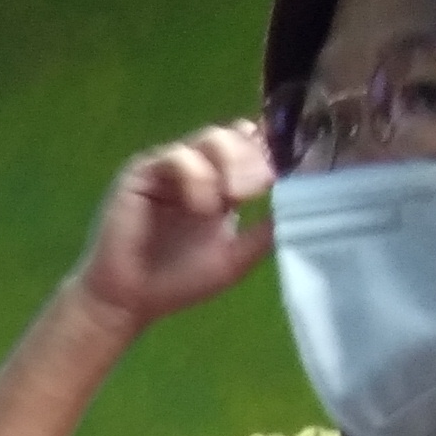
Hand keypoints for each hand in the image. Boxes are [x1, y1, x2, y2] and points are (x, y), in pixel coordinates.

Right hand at [69, 121, 273, 333]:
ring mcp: (170, 168)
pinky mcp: (142, 172)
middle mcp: (198, 169)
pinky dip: (196, 177)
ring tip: (228, 201)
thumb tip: (305, 206)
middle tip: (259, 187)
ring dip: (228, 164)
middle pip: (236, 134)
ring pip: (210, 138)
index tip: (286, 169)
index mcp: (222, 183)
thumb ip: (266, 233)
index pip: (252, 146)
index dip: (270, 150)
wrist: (130, 301)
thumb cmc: (179, 282)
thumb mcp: (235, 258)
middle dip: (253, 157)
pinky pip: (177, 156)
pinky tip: (200, 207)